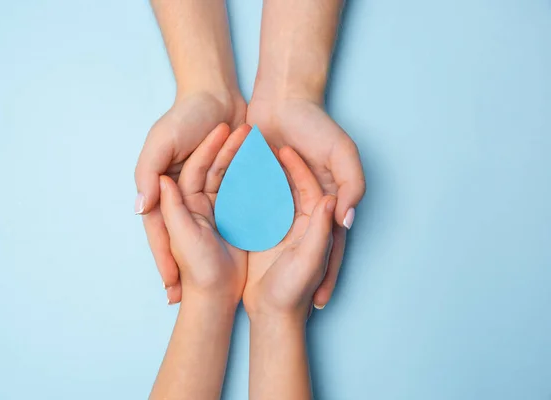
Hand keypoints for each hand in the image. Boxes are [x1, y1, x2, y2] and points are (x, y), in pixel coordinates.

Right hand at [135, 91, 245, 303]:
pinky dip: (236, 230)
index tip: (171, 289)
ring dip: (212, 252)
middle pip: (184, 238)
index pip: (161, 232)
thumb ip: (148, 172)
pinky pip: (233, 210)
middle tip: (191, 299)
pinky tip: (242, 251)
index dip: (164, 261)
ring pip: (210, 230)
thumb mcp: (161, 141)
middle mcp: (184, 194)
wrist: (218, 94)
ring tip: (219, 281)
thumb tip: (140, 207)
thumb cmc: (185, 116)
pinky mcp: (231, 183)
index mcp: (165, 188)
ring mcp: (208, 190)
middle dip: (187, 267)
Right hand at [244, 146, 335, 321]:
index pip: (310, 188)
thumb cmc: (293, 292)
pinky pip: (253, 207)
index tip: (284, 149)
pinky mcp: (261, 236)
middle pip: (289, 185)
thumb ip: (322, 231)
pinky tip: (233, 177)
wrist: (272, 317)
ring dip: (259, 174)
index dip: (299, 167)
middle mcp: (299, 222)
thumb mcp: (309, 260)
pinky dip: (245, 191)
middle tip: (261, 141)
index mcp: (315, 225)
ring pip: (270, 192)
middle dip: (277, 165)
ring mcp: (278, 228)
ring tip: (245, 152)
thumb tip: (333, 200)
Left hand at [247, 97, 364, 308]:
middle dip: (293, 277)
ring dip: (267, 262)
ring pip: (273, 237)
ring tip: (257, 291)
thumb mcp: (343, 153)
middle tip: (283, 307)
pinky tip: (237, 257)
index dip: (326, 273)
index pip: (329, 245)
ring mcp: (279, 198)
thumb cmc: (316, 125)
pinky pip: (251, 214)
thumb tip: (346, 220)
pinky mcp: (256, 187)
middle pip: (299, 247)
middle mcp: (303, 205)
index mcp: (326, 202)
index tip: (317, 303)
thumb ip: (352, 185)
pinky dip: (246, 233)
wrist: (283, 99)